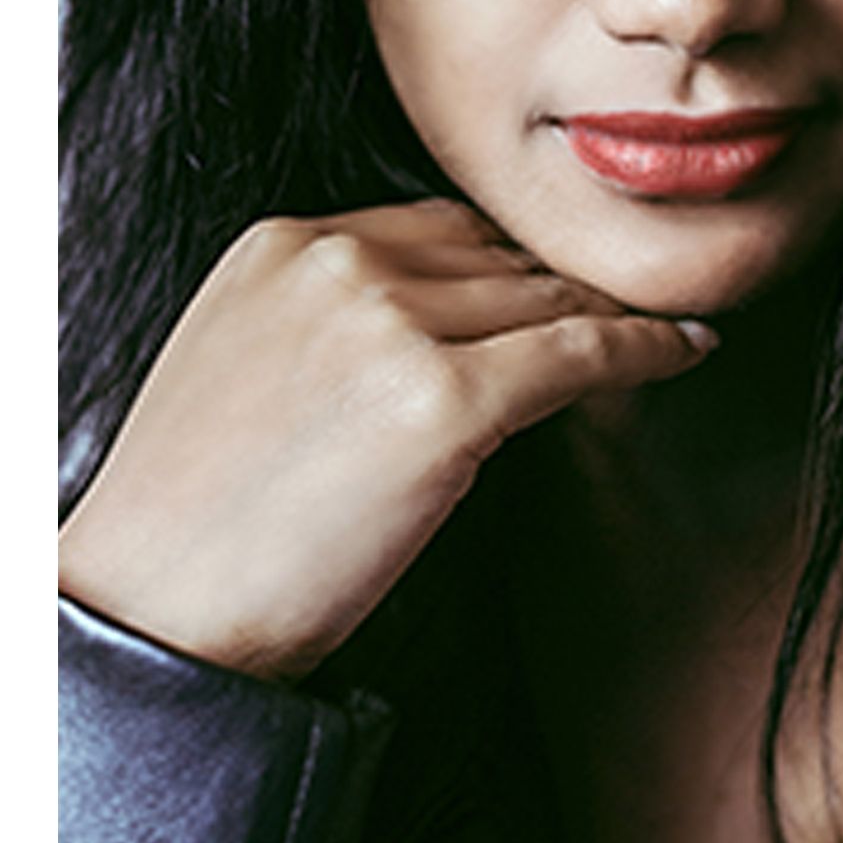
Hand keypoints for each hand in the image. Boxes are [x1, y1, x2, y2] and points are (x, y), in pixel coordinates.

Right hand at [57, 199, 715, 677]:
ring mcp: (391, 326)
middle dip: (567, 288)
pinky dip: (647, 347)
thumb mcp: (246, 370)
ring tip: (668, 330)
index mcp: (283, 244)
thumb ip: (332, 324)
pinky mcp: (441, 402)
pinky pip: (580, 353)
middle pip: (500, 256)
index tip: (563, 293)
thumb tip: (451, 330)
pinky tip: (689, 350)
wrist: (153, 613)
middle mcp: (338, 262)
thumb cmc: (196, 525)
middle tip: (638, 311)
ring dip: (613, 314)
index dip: (511, 267)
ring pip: (547, 297)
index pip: (438, 229)